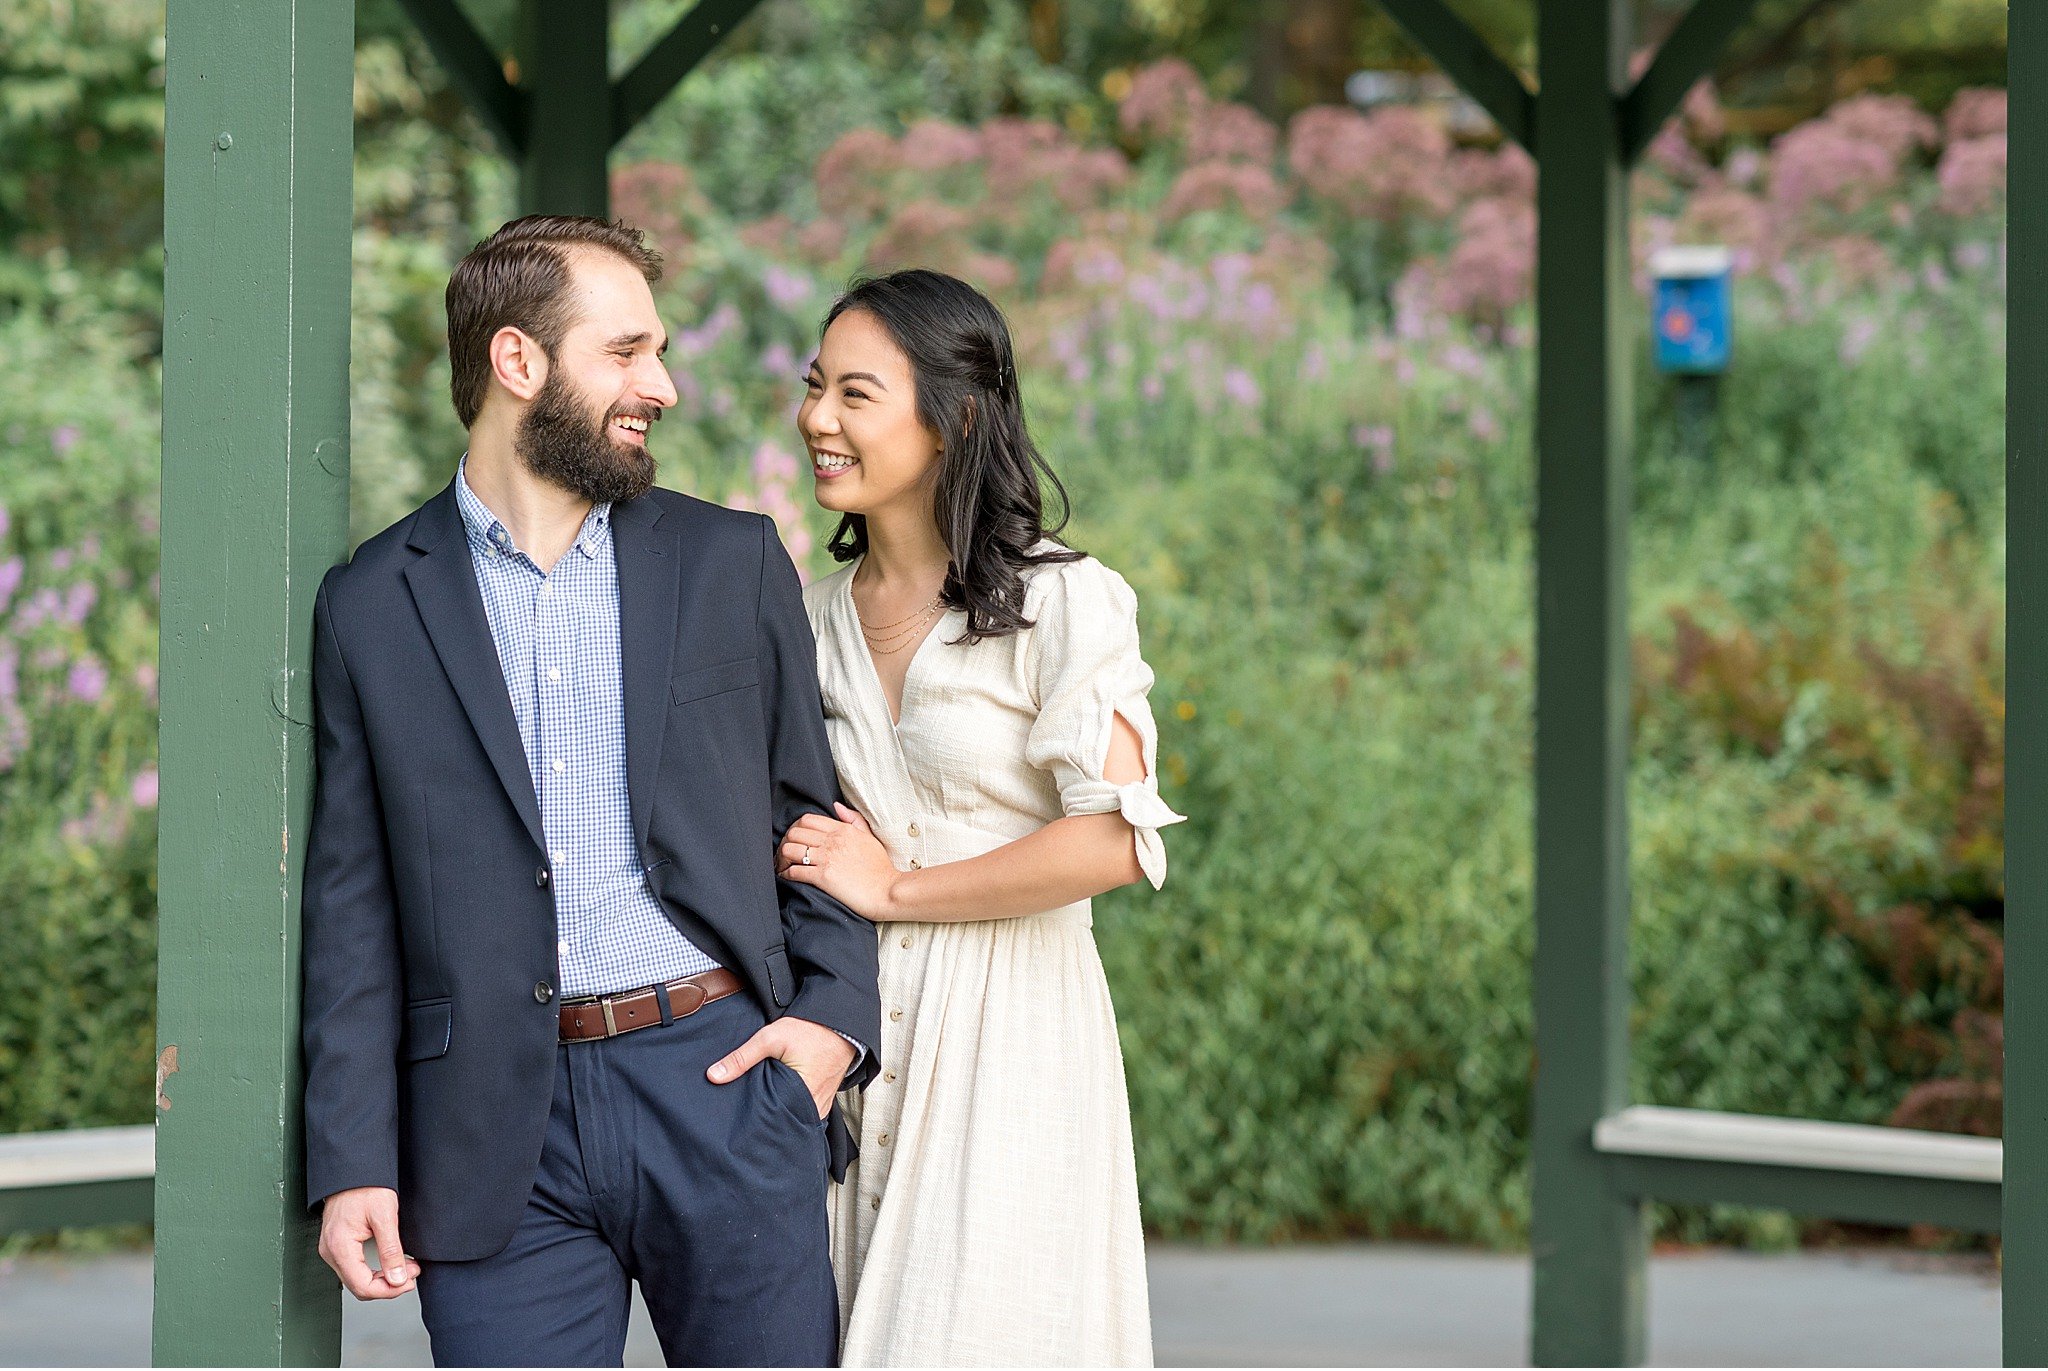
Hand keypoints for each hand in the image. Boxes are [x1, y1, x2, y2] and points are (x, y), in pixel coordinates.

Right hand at [317, 1186, 419, 1299]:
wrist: (354, 1169)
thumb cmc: (366, 1187)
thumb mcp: (385, 1216)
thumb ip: (391, 1250)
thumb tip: (398, 1278)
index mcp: (339, 1247)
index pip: (362, 1286)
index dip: (389, 1290)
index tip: (410, 1280)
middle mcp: (330, 1252)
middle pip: (359, 1287)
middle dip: (388, 1286)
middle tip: (412, 1274)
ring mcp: (331, 1250)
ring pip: (357, 1280)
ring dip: (382, 1279)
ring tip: (406, 1267)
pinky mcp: (337, 1246)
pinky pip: (354, 1268)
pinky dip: (373, 1270)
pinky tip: (390, 1263)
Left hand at [706, 1015, 855, 1118]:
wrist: (840, 1023)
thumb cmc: (809, 1030)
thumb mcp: (770, 1037)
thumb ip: (742, 1057)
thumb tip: (713, 1075)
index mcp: (801, 1096)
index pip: (774, 1122)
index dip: (756, 1125)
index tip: (739, 1128)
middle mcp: (814, 1107)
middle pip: (784, 1124)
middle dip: (765, 1124)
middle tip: (744, 1126)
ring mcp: (821, 1106)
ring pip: (795, 1119)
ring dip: (780, 1118)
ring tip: (759, 1117)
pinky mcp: (824, 1100)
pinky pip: (805, 1113)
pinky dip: (792, 1111)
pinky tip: (779, 1106)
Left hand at [778, 803, 904, 917]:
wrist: (888, 891)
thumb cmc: (880, 868)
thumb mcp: (869, 837)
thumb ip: (853, 820)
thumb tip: (836, 806)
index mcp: (842, 829)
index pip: (807, 819)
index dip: (795, 828)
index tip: (795, 840)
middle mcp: (832, 841)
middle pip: (794, 832)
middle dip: (785, 843)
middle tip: (785, 854)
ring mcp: (827, 858)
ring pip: (789, 850)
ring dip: (782, 858)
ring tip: (784, 866)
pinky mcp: (823, 877)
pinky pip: (794, 871)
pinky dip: (786, 874)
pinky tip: (787, 878)